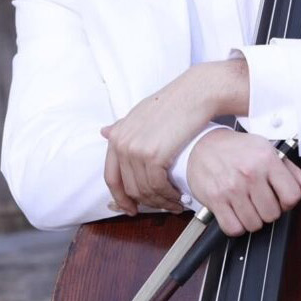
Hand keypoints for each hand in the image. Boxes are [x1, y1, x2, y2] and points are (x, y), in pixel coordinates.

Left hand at [102, 65, 222, 214]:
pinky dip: (168, 196)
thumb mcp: (141, 113)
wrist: (196, 93)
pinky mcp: (154, 156)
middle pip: (129, 187)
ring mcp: (136, 151)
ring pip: (144, 190)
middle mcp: (122, 144)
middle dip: (145, 202)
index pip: (111, 177)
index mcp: (117, 136)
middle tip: (161, 207)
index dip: (121, 197)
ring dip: (160, 202)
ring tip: (174, 203)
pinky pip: (158, 186)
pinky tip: (178, 196)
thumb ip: (123, 127)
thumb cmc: (175, 102)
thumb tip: (104, 132)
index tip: (131, 207)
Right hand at [187, 128, 300, 235]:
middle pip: (273, 214)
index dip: (288, 201)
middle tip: (261, 200)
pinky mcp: (215, 200)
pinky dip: (237, 226)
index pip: (292, 196)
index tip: (280, 197)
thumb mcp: (269, 152)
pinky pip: (233, 229)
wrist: (204, 145)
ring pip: (254, 224)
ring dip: (253, 220)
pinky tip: (236, 213)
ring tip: (248, 206)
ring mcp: (232, 188)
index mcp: (268, 160)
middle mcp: (251, 174)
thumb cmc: (239, 149)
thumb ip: (293, 173)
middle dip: (270, 211)